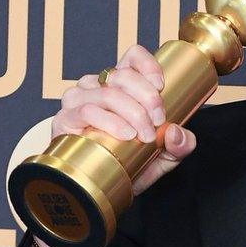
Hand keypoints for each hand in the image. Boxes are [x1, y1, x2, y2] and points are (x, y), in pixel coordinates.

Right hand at [52, 44, 197, 194]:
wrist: (102, 189)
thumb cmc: (132, 163)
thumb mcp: (165, 155)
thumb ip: (180, 144)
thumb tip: (175, 132)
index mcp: (121, 84)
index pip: (132, 57)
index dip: (148, 65)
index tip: (162, 86)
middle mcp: (97, 86)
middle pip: (123, 76)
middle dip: (148, 97)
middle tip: (159, 121)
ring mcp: (78, 101)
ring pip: (108, 94)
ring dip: (132, 112)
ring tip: (146, 135)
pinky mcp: (65, 120)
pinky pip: (87, 111)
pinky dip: (109, 121)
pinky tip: (125, 134)